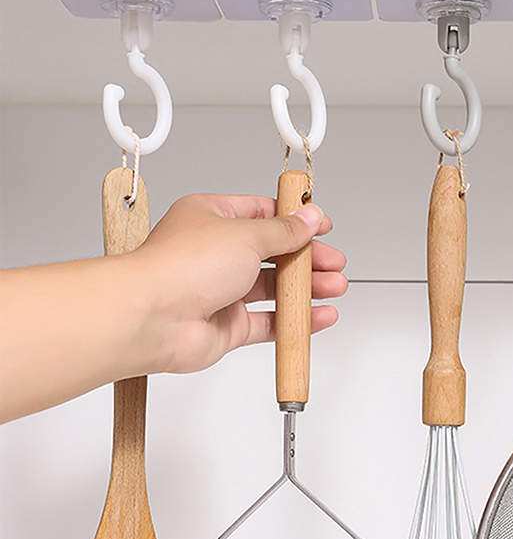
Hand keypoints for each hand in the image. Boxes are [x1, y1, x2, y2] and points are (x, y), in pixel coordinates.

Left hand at [131, 193, 346, 374]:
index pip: (262, 213)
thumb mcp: (246, 234)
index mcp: (212, 217)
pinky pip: (269, 321)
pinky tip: (318, 315)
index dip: (294, 219)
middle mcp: (215, 253)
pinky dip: (295, 319)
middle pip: (272, 252)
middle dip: (307, 257)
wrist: (151, 318)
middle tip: (333, 261)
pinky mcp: (227, 325)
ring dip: (306, 287)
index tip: (322, 225)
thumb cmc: (181, 267)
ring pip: (273, 288)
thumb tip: (308, 217)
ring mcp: (221, 290)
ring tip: (334, 286)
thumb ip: (284, 231)